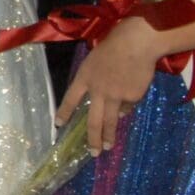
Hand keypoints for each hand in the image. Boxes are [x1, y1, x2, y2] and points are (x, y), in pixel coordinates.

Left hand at [55, 18, 164, 154]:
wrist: (137, 42)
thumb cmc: (114, 46)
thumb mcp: (94, 61)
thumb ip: (94, 81)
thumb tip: (106, 104)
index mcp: (84, 78)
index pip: (70, 99)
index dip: (64, 113)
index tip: (58, 124)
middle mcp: (98, 91)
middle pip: (93, 121)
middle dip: (92, 139)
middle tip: (92, 152)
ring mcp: (116, 96)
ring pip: (111, 122)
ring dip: (109, 137)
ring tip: (108, 147)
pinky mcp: (132, 96)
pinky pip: (128, 106)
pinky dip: (128, 106)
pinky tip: (132, 93)